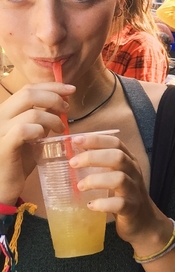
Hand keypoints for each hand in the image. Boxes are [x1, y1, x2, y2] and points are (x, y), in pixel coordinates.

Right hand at [0, 82, 74, 202]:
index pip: (27, 88)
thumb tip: (60, 101)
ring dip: (52, 118)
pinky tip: (43, 137)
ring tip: (60, 129)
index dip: (51, 86)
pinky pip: (22, 130)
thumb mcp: (34, 134)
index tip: (70, 89)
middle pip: (28, 94)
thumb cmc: (19, 160)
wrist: (3, 186)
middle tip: (67, 108)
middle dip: (54, 97)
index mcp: (6, 112)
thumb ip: (43, 117)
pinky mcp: (3, 147)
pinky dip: (38, 130)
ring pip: (30, 112)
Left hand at [70, 132, 166, 246]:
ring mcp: (134, 191)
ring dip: (96, 180)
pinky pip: (119, 204)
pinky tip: (91, 205)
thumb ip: (102, 166)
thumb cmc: (124, 196)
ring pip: (119, 179)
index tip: (76, 140)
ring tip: (80, 186)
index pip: (116, 143)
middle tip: (73, 163)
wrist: (145, 223)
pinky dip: (102, 203)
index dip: (96, 140)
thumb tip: (75, 155)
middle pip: (118, 157)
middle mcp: (134, 173)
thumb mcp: (116, 176)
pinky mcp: (132, 209)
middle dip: (93, 157)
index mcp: (129, 162)